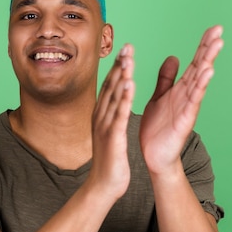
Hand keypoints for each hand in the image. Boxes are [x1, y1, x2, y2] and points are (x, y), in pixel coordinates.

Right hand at [88, 44, 135, 199]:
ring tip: (129, 58)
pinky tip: (130, 84)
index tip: (125, 50)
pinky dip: (124, 98)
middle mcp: (100, 116)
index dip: (117, 67)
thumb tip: (115, 99)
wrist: (103, 185)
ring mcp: (105, 126)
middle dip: (119, 65)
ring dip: (121, 76)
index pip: (110, 86)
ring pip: (114, 97)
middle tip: (127, 46)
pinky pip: (119, 115)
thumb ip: (112, 113)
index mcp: (102, 114)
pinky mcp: (113, 137)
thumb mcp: (110, 131)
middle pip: (111, 86)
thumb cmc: (110, 158)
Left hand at [140, 25, 223, 173]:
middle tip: (219, 30)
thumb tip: (174, 56)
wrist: (154, 155)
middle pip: (201, 67)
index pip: (194, 62)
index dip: (203, 45)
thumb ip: (166, 78)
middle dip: (209, 49)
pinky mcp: (186, 119)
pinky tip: (208, 72)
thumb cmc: (158, 128)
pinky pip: (194, 99)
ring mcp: (189, 106)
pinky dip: (201, 85)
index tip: (213, 28)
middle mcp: (187, 94)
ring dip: (208, 62)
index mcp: (180, 88)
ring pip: (200, 80)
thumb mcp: (159, 97)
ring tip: (217, 45)